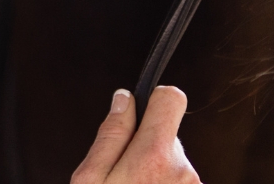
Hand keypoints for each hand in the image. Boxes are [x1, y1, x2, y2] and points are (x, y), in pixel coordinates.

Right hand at [71, 87, 201, 183]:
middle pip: (168, 136)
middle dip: (148, 148)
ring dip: (158, 173)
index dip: (154, 100)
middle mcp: (182, 170)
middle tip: (127, 174)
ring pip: (174, 163)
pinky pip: (180, 182)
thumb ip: (110, 134)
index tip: (142, 113)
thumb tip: (123, 100)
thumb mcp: (90, 178)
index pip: (171, 99)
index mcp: (153, 156)